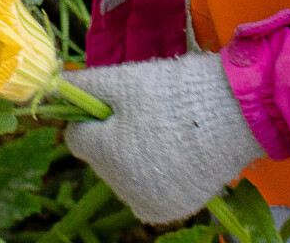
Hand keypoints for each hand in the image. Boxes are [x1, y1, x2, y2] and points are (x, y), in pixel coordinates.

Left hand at [63, 53, 264, 224]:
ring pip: (125, 174)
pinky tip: (178, 151)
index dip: (94, 116)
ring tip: (168, 131)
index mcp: (103, 156)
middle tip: (149, 115)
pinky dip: (157, 172)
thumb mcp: (121, 80)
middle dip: (115, 137)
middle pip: (102, 158)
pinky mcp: (173, 210)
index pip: (77, 137)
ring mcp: (149, 203)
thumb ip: (81, 85)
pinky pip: (148, 188)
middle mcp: (121, 189)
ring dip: (135, 155)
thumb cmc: (172, 93)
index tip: (119, 103)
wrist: (236, 113)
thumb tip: (53, 86)